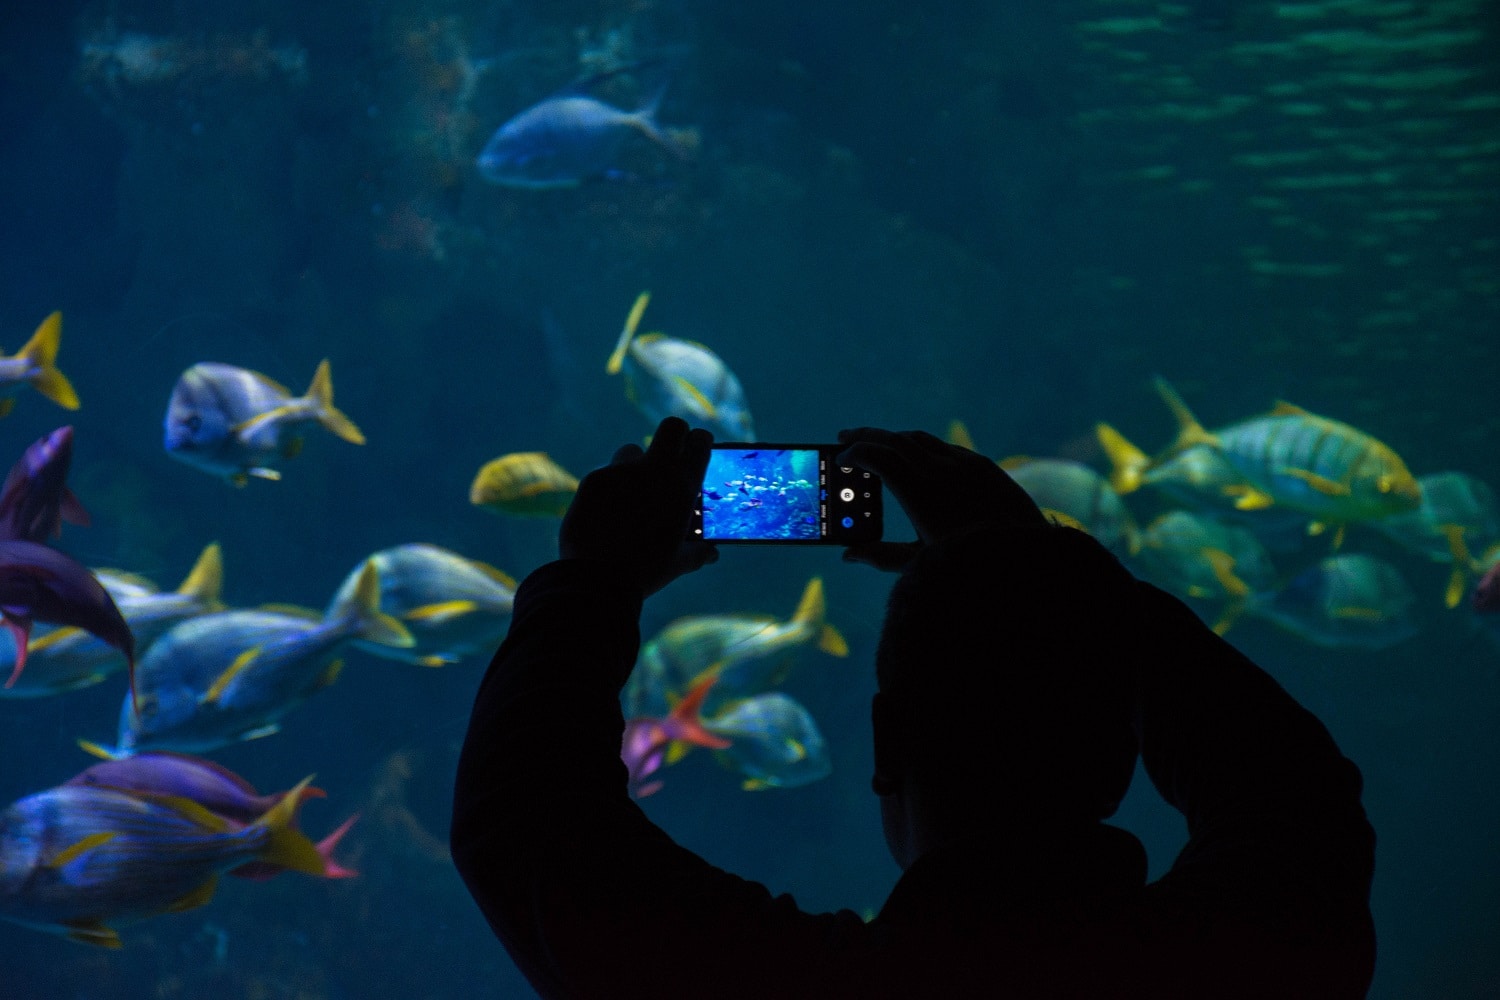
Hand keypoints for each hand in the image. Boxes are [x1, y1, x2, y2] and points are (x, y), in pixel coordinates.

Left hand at [560, 417, 718, 595]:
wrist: (597, 580)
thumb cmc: (645, 572)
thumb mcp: (679, 562)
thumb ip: (698, 552)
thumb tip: (711, 552)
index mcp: (683, 487)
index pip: (700, 441)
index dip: (699, 443)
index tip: (696, 450)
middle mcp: (654, 471)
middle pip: (672, 427)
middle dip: (675, 436)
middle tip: (670, 456)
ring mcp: (620, 472)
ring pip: (631, 451)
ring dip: (634, 466)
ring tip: (630, 495)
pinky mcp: (593, 480)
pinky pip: (605, 476)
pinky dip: (608, 489)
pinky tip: (604, 515)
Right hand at [836, 427, 1043, 571]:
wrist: (1027, 556)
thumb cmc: (971, 566)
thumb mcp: (922, 565)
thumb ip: (881, 557)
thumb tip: (849, 555)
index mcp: (922, 494)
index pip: (879, 457)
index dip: (854, 455)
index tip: (841, 460)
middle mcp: (942, 471)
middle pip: (895, 439)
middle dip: (866, 436)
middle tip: (845, 438)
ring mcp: (966, 464)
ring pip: (920, 440)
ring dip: (894, 439)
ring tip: (877, 446)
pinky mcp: (984, 465)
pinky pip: (945, 448)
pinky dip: (922, 448)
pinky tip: (916, 458)